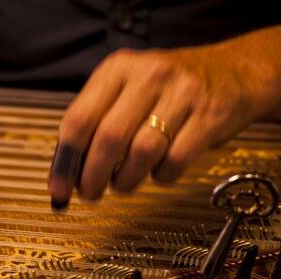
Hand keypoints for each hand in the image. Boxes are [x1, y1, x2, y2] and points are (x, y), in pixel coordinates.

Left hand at [49, 43, 280, 205]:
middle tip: (89, 193)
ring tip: (122, 183)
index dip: (65, 161)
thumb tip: (66, 170)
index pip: (79, 118)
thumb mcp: (126, 87)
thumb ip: (96, 120)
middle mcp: (149, 75)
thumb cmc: (168, 87)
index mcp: (117, 69)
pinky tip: (157, 172)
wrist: (235, 71)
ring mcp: (183, 93)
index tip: (58, 188)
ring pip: (142, 152)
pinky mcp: (210, 115)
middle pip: (108, 138)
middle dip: (92, 176)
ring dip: (125, 180)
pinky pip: (175, 160)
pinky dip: (160, 176)